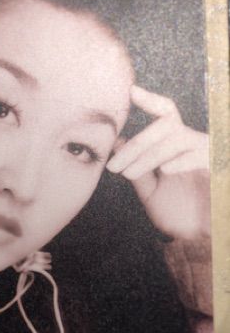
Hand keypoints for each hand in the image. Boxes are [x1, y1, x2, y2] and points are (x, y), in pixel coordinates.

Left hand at [106, 85, 209, 240]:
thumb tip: (118, 143)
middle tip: (114, 165)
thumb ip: (136, 167)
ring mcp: (208, 155)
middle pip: (165, 127)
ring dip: (148, 156)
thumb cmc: (176, 212)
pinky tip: (165, 170)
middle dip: (136, 144)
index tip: (131, 91)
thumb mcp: (150, 190)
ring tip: (128, 173)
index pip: (166, 115)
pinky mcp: (219, 168)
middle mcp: (193, 145)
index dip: (151, 100)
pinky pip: (201, 155)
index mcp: (176, 147)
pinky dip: (181, 160)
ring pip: (176, 139)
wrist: (198, 240)